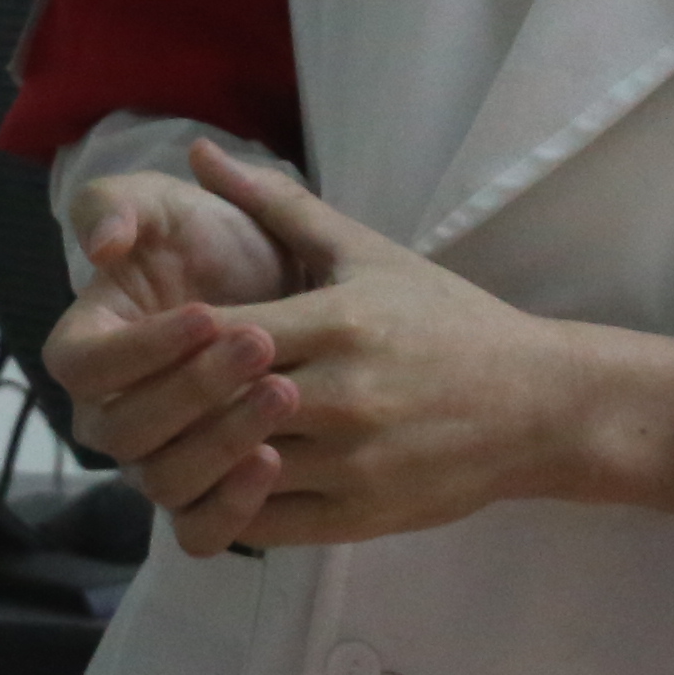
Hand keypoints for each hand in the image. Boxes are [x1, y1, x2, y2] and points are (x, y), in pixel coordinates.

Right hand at [44, 148, 310, 554]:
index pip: (82, 367)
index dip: (138, 350)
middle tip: (261, 346)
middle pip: (125, 431)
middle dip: (193, 390)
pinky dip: (230, 508)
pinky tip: (275, 461)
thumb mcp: (163, 203)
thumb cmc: (213, 239)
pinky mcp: (201, 497)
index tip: (205, 315)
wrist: (286, 284)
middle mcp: (109, 415)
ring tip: (285, 394)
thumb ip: (118, 205)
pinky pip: (198, 531)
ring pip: (163, 482)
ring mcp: (152, 462)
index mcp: (85, 347)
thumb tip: (101, 244)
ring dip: (221, 442)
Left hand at [165, 153, 673, 552]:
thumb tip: (200, 151)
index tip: (147, 339)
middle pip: (217, 406)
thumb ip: (277, 206)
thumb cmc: (446, 319)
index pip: (219, 334)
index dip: (169, 340)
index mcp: (339, 322)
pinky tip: (213, 481)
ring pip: (234, 471)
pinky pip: (265, 523)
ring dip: (192, 458)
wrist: (538, 405)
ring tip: (163, 440)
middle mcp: (342, 395)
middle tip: (135, 397)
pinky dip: (227, 506)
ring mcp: (352, 463)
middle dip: (170, 403)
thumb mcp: (366, 252)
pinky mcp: (361, 517)